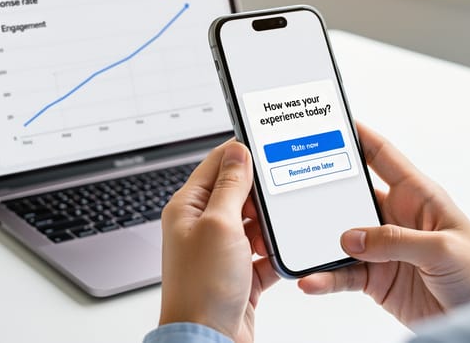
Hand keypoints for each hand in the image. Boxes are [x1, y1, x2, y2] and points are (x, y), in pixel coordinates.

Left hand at [158, 141, 278, 342]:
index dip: (241, 153)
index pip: (216, 164)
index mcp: (188, 208)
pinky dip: (275, 253)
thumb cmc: (202, 289)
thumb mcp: (220, 224)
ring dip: (269, 227)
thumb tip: (237, 151)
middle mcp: (202, 226)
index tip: (267, 146)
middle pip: (239, 193)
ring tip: (273, 234)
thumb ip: (231, 186)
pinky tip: (281, 255)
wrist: (208, 340)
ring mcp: (221, 250)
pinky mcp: (240, 272)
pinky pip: (264, 252)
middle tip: (276, 196)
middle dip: (261, 196)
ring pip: (255, 222)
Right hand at [298, 123, 469, 325]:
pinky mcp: (377, 279)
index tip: (329, 123)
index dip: (358, 136)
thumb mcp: (443, 249)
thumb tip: (352, 237)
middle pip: (351, 195)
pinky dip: (326, 276)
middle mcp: (397, 217)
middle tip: (292, 185)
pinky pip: (343, 274)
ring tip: (296, 242)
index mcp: (418, 196)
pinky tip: (311, 279)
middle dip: (322, 190)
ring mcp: (384, 248)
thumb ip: (396, 241)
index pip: (382, 156)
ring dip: (318, 240)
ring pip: (342, 237)